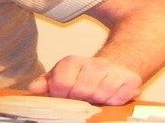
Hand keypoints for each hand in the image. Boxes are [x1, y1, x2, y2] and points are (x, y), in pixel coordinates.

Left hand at [28, 55, 142, 105]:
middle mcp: (93, 64)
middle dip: (80, 99)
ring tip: (96, 95)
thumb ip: (46, 82)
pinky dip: (114, 102)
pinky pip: (119, 99)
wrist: (117, 64)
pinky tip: (110, 96)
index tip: (65, 95)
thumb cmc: (84, 74)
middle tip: (83, 96)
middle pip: (81, 91)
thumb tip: (33, 88)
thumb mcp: (62, 74)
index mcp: (72, 62)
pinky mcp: (131, 80)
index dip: (61, 94)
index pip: (61, 83)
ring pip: (100, 96)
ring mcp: (113, 71)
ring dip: (97, 101)